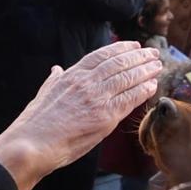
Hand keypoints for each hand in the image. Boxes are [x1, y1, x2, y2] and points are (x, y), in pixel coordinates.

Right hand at [0, 42, 161, 189]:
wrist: (32, 143)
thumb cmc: (35, 123)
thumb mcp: (43, 93)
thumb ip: (54, 80)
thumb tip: (56, 69)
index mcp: (72, 75)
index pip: (101, 55)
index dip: (121, 48)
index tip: (134, 46)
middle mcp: (86, 82)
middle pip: (119, 63)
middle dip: (139, 57)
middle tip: (153, 53)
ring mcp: (97, 98)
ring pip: (128, 78)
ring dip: (146, 71)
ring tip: (157, 66)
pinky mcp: (105, 117)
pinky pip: (130, 99)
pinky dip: (142, 91)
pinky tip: (152, 86)